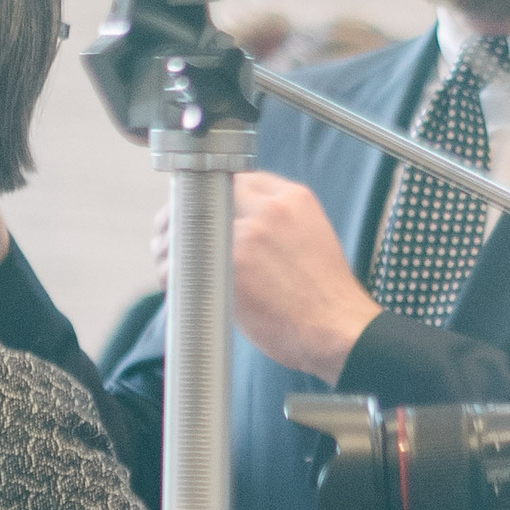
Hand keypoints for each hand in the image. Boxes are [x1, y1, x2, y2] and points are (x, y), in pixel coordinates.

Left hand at [154, 174, 378, 380]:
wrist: (340, 331)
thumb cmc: (326, 296)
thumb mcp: (313, 237)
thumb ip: (279, 221)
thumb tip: (237, 221)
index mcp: (293, 198)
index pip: (237, 178)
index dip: (212, 196)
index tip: (198, 210)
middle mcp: (270, 209)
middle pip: (208, 194)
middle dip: (183, 212)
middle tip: (171, 232)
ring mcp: (249, 234)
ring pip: (189, 225)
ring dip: (170, 242)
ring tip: (169, 259)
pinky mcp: (232, 266)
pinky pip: (184, 262)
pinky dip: (171, 272)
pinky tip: (174, 283)